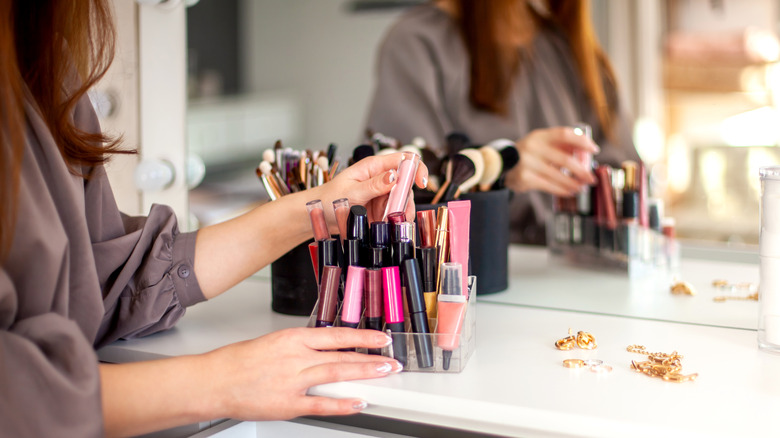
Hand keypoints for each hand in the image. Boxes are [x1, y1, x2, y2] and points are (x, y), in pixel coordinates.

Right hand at [204, 327, 402, 420]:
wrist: (214, 380)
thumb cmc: (240, 361)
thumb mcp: (275, 342)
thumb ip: (303, 347)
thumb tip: (328, 350)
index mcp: (293, 338)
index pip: (336, 335)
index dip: (363, 337)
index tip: (381, 338)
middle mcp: (296, 357)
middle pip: (341, 356)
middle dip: (370, 358)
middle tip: (391, 360)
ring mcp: (293, 381)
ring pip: (336, 375)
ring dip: (363, 374)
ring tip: (383, 373)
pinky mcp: (288, 403)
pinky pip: (321, 405)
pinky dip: (342, 404)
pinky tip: (358, 402)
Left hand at [313, 153, 427, 226]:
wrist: (316, 216)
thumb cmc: (328, 199)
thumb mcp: (351, 192)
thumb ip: (374, 185)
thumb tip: (394, 176)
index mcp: (373, 167)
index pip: (403, 160)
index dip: (416, 169)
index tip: (420, 183)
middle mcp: (381, 178)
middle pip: (407, 184)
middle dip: (407, 200)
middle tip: (399, 215)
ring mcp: (382, 194)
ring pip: (403, 201)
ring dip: (401, 214)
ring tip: (390, 223)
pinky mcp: (380, 209)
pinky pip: (395, 214)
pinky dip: (395, 221)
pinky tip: (388, 226)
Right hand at [504, 127, 598, 196]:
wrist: (502, 166)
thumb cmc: (529, 155)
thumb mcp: (541, 144)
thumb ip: (561, 147)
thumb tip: (586, 156)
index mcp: (540, 135)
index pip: (565, 134)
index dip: (582, 142)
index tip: (595, 150)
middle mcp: (533, 147)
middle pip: (565, 159)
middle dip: (582, 170)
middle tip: (591, 178)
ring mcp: (528, 163)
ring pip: (558, 175)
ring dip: (574, 183)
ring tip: (582, 187)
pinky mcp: (525, 178)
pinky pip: (549, 186)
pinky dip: (562, 190)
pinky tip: (570, 192)